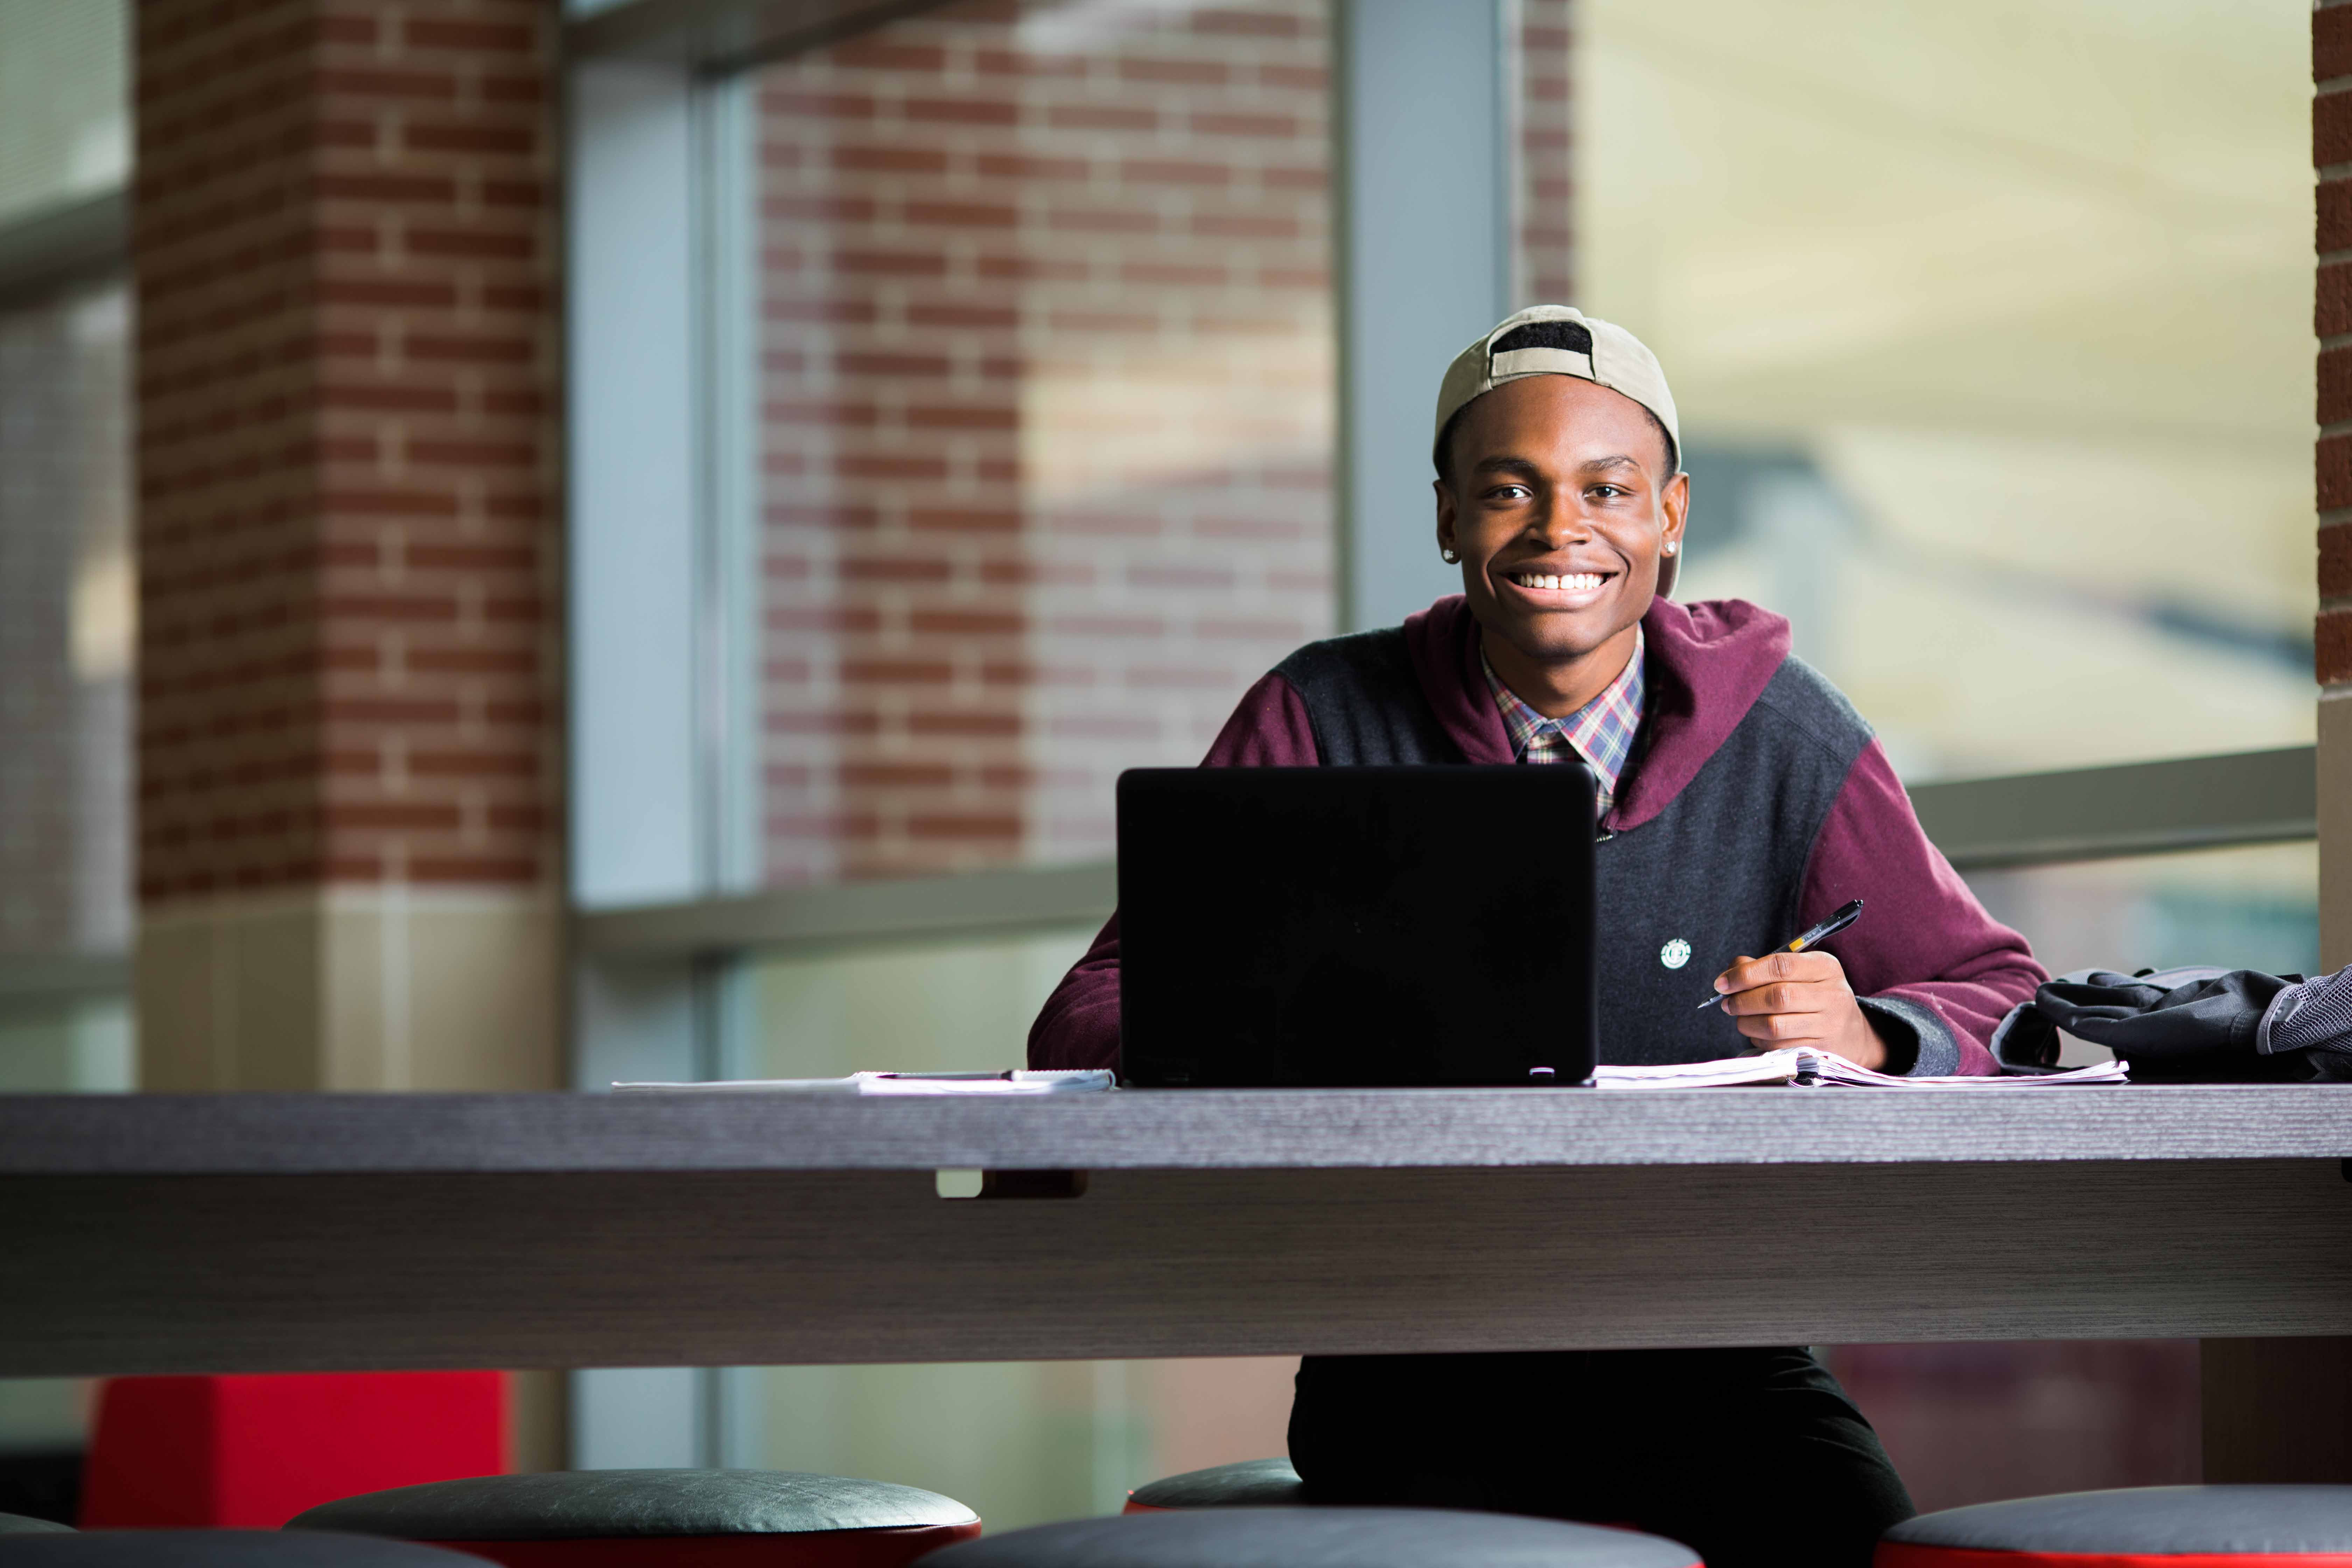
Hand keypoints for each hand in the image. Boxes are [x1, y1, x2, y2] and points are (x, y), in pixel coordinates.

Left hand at [1712, 949, 1887, 1068]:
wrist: (1853, 1034)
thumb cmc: (1816, 997)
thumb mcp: (1800, 973)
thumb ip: (1764, 967)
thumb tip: (1732, 971)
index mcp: (1825, 968)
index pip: (1780, 965)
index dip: (1745, 974)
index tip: (1723, 983)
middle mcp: (1832, 995)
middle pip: (1776, 997)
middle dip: (1742, 1001)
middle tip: (1728, 1003)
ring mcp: (1829, 1025)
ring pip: (1774, 1025)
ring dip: (1747, 1023)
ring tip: (1740, 1018)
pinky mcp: (1821, 1051)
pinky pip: (1778, 1047)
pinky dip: (1759, 1040)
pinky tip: (1758, 1034)